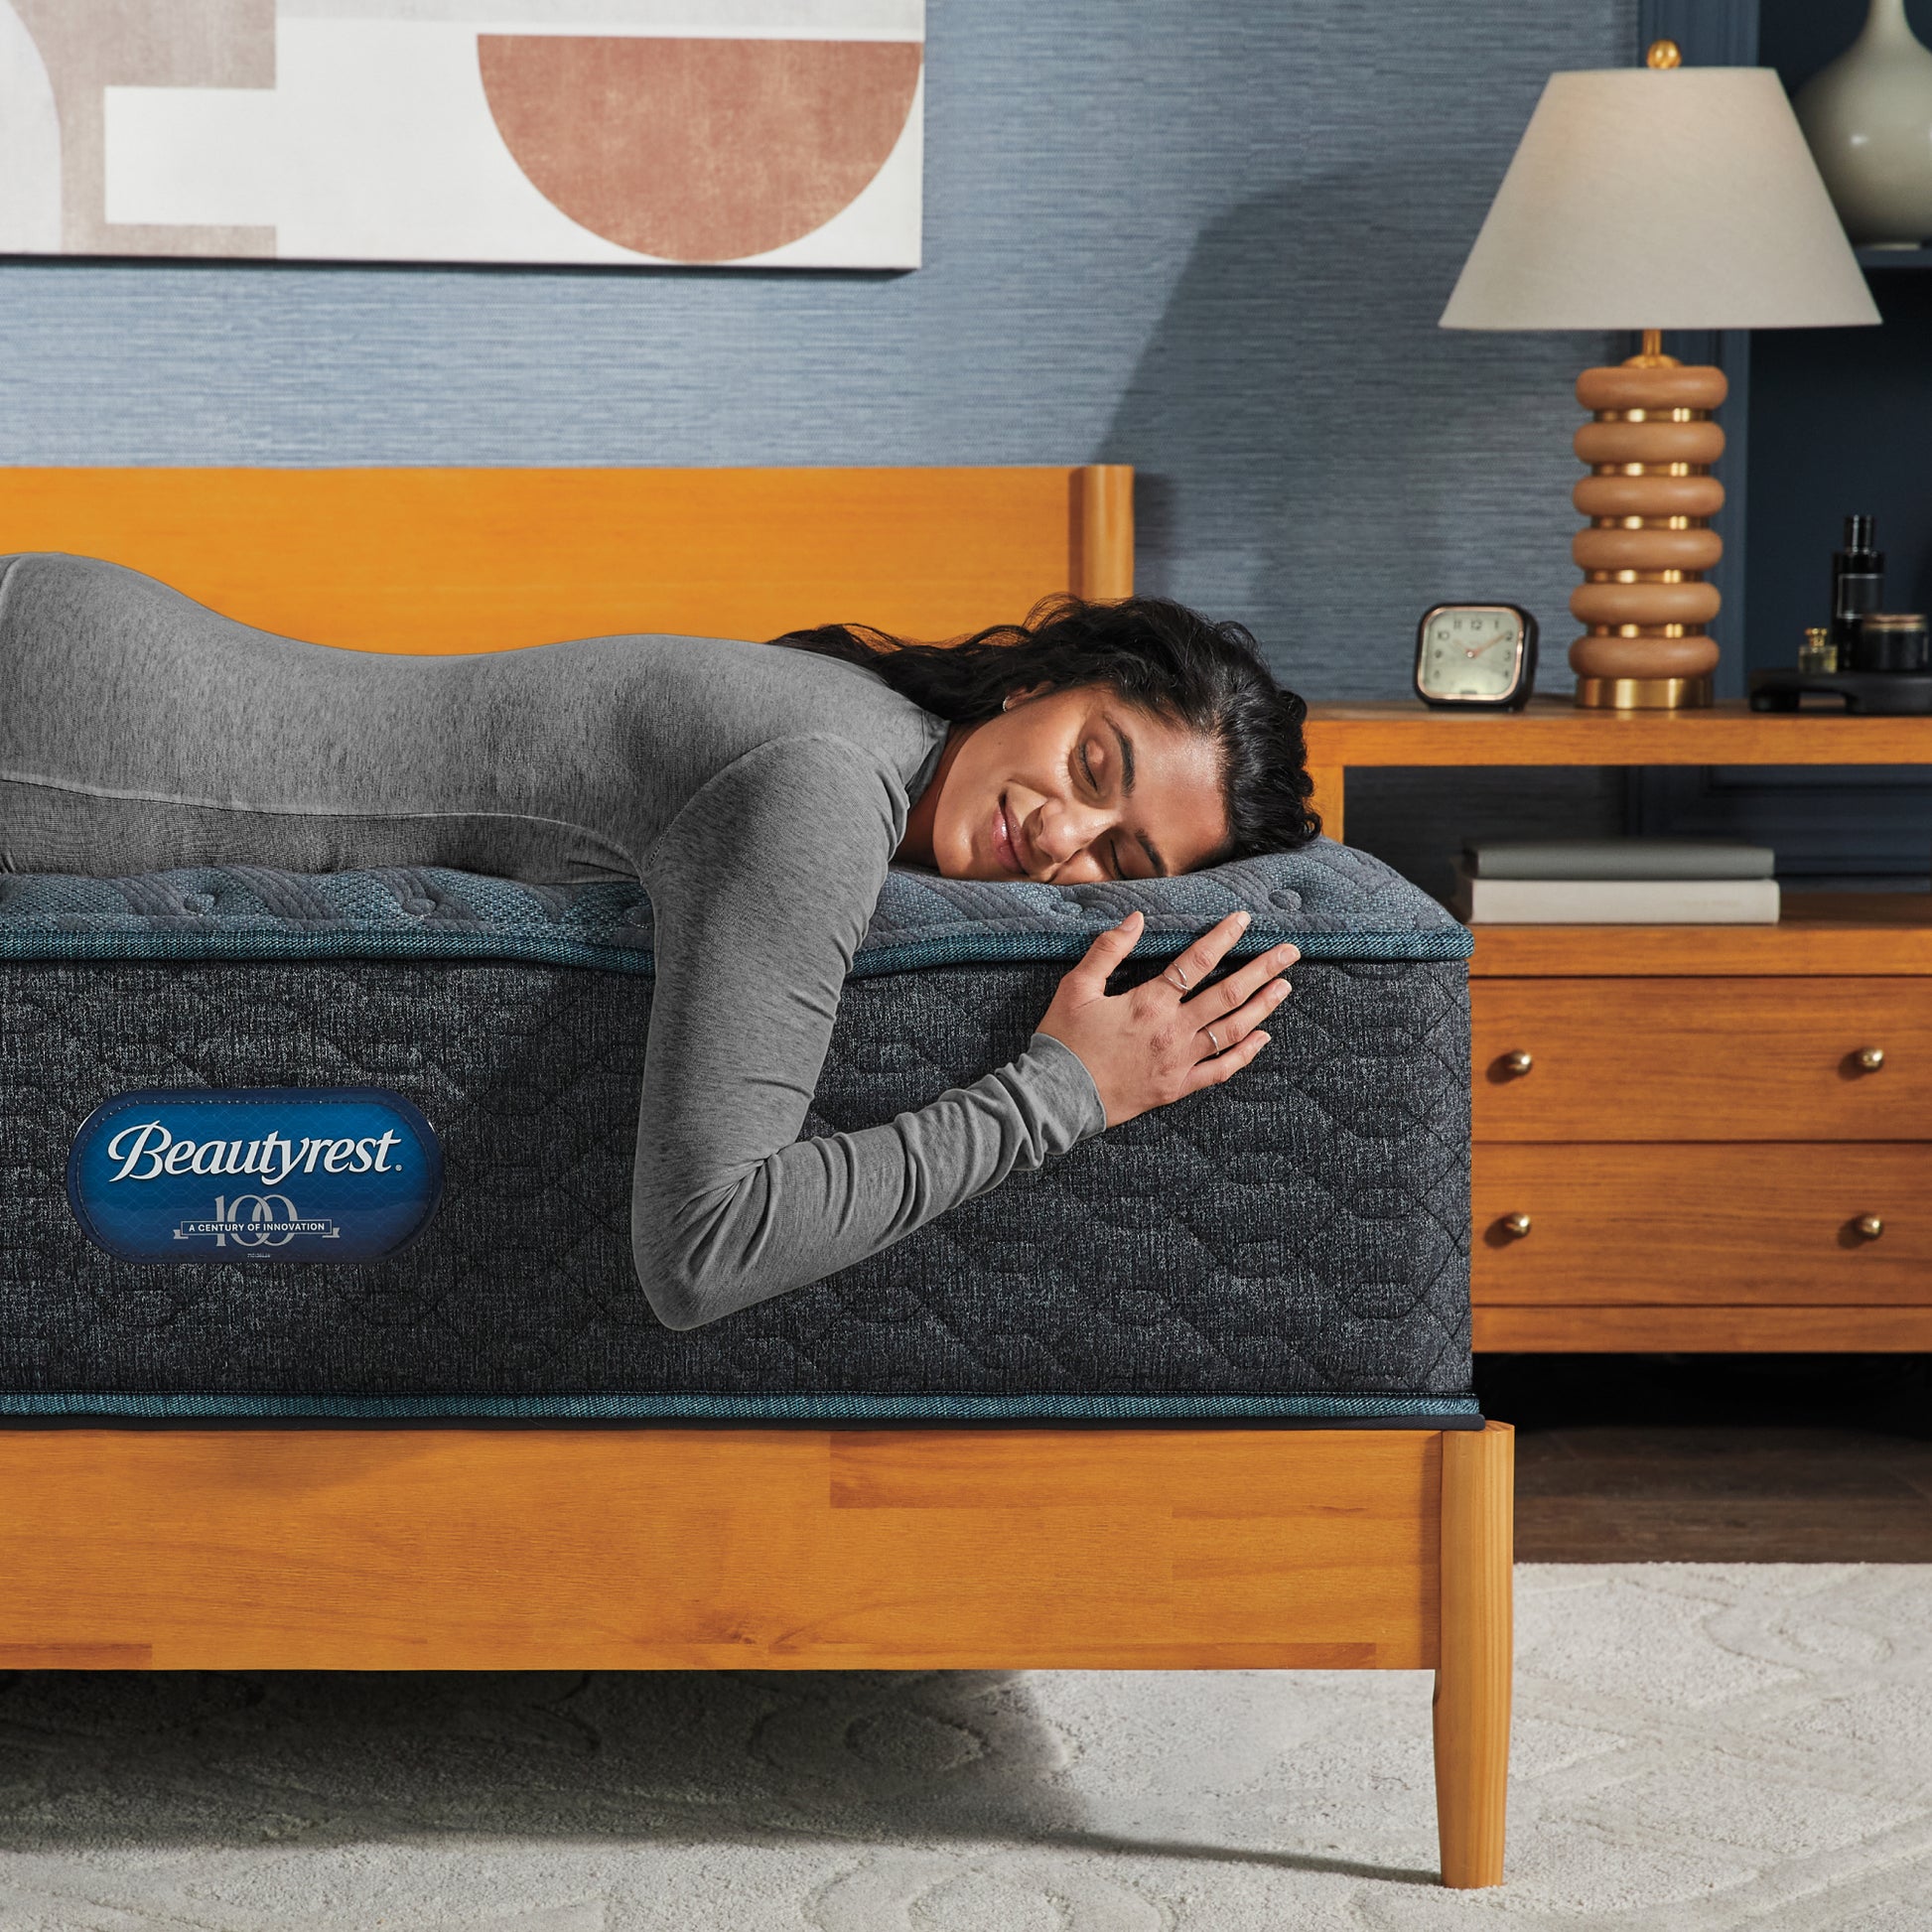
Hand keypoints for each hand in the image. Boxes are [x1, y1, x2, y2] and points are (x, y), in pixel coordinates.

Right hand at [1036, 910, 1297, 1126]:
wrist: (1057, 1097)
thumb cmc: (1064, 1041)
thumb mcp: (1076, 987)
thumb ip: (1107, 950)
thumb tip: (1136, 918)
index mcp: (1150, 1002)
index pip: (1197, 961)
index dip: (1223, 937)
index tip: (1245, 920)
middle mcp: (1173, 1030)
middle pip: (1229, 994)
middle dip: (1263, 970)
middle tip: (1291, 952)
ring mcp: (1179, 1061)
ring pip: (1233, 1030)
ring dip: (1263, 1007)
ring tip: (1285, 987)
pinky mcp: (1177, 1087)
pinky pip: (1221, 1070)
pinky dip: (1245, 1054)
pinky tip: (1263, 1038)